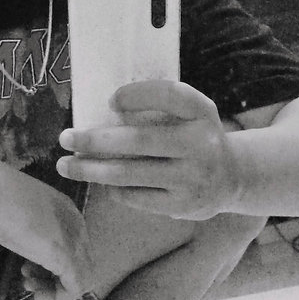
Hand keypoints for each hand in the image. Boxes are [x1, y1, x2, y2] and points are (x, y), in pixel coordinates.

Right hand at [0, 166, 94, 299]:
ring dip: (55, 289)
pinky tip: (38, 295)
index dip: (53, 262)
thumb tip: (31, 245)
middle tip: (28, 280)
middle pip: (79, 263)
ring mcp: (73, 240)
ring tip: (29, 286)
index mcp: (68, 212)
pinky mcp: (65, 255)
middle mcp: (77, 225)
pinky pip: (76, 286)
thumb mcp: (22, 214)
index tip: (27, 268)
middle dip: (54, 278)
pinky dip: (59, 297)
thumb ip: (34, 228)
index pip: (74, 247)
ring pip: (83, 277)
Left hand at [57, 80, 241, 220]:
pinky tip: (99, 180)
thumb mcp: (190, 114)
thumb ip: (158, 107)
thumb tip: (101, 112)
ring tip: (66, 165)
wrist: (233, 177)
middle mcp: (202, 144)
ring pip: (130, 173)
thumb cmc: (195, 137)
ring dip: (91, 169)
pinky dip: (113, 187)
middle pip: (139, 140)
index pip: (169, 95)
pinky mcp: (184, 205)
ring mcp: (194, 178)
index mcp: (202, 112)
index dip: (137, 95)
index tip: (110, 99)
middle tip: (65, 137)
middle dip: (95, 140)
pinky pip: (137, 196)